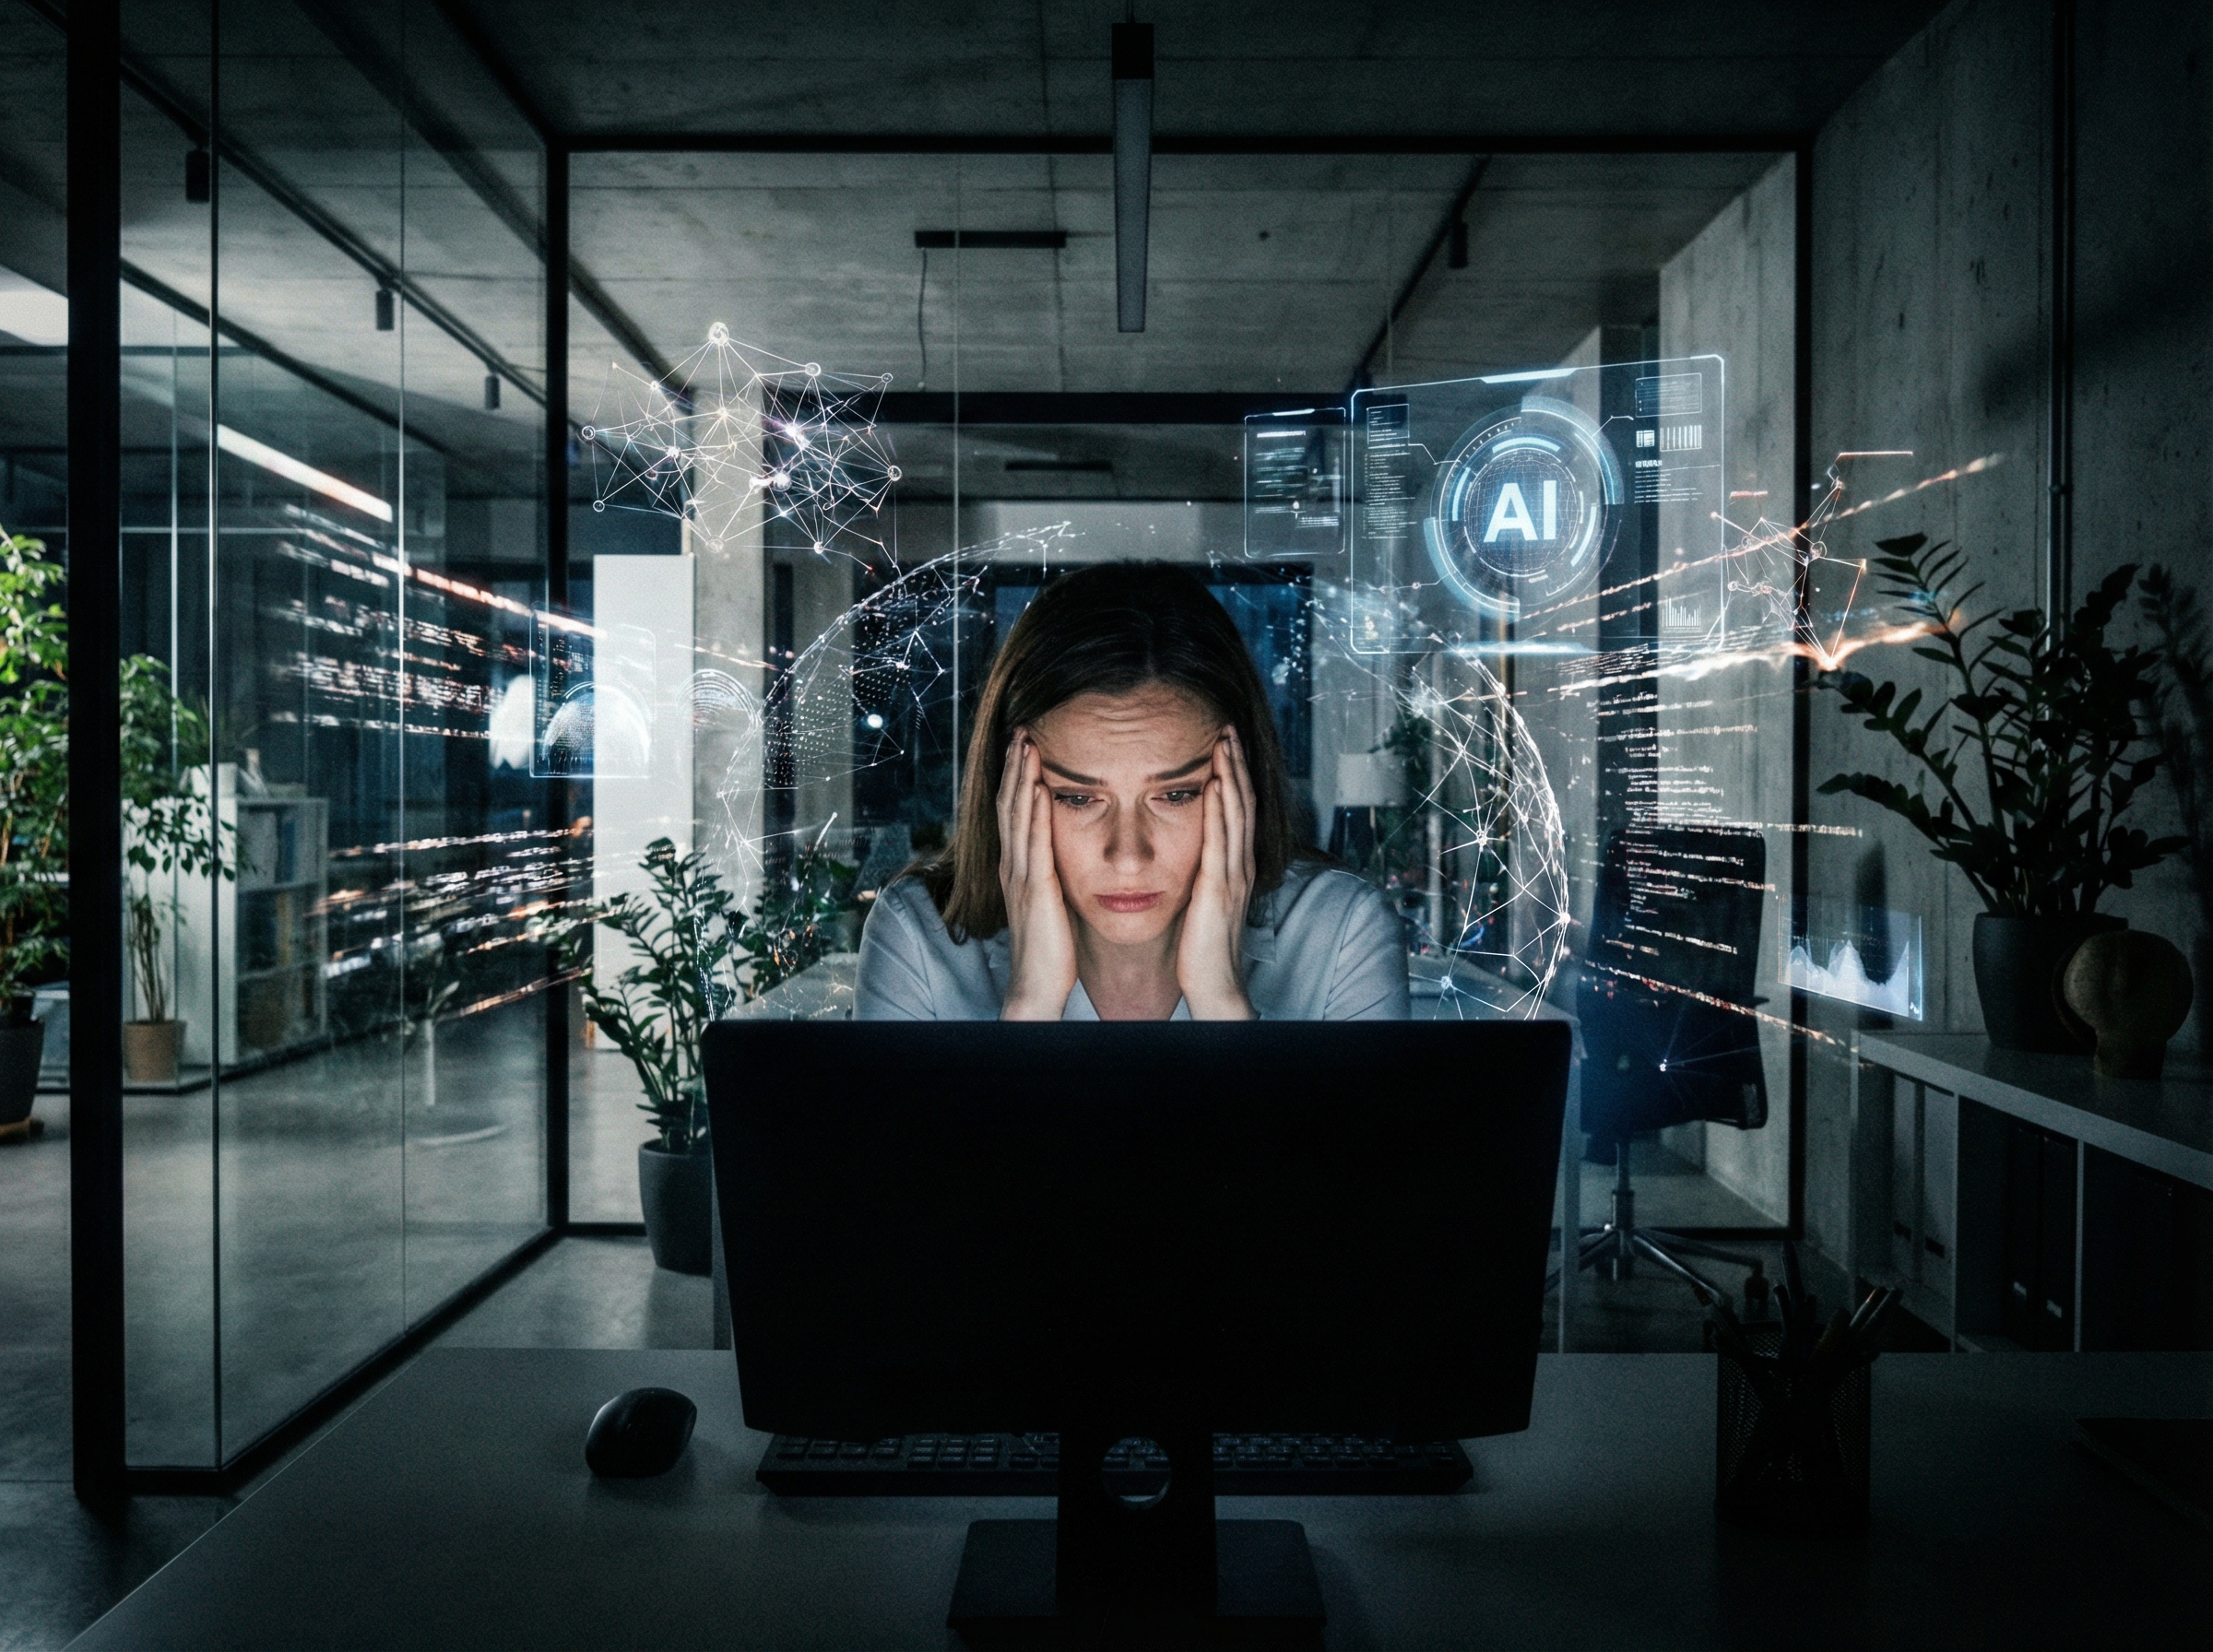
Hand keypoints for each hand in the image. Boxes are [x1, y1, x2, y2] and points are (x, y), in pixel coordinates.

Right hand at [997, 732, 1078, 1019]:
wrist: (1038, 988)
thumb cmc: (1050, 951)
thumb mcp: (1049, 904)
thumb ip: (1050, 877)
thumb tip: (1060, 857)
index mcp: (1017, 870)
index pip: (1013, 814)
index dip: (1015, 779)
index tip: (1024, 746)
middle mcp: (1013, 867)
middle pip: (1009, 805)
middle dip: (1014, 766)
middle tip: (1021, 729)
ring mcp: (1022, 877)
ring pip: (1018, 816)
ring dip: (1022, 777)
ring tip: (1027, 743)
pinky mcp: (1037, 889)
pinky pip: (1035, 842)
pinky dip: (1036, 811)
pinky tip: (1041, 786)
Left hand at [1176, 727, 1256, 1020]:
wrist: (1213, 985)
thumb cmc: (1202, 948)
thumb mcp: (1202, 900)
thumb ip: (1201, 874)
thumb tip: (1189, 854)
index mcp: (1233, 867)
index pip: (1237, 810)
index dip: (1233, 774)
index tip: (1224, 743)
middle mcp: (1239, 865)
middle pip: (1242, 802)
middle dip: (1235, 762)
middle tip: (1226, 726)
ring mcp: (1231, 875)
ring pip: (1235, 814)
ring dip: (1230, 774)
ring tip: (1223, 740)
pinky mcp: (1217, 888)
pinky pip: (1220, 840)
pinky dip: (1219, 809)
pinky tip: (1214, 783)